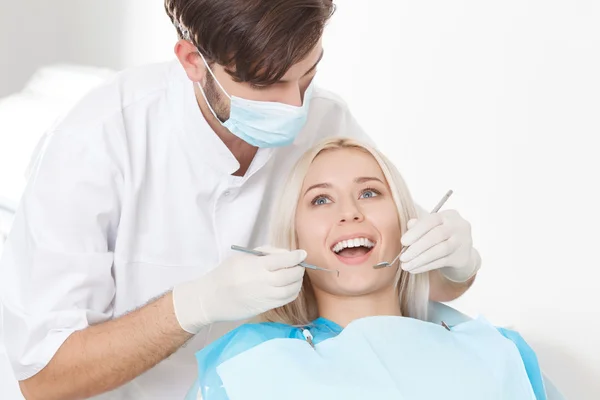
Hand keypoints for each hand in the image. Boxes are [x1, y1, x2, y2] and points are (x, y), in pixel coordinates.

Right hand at [173, 246, 306, 333]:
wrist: (211, 298)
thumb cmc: (226, 273)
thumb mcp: (242, 257)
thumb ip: (265, 253)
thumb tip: (287, 254)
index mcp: (256, 266)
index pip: (284, 260)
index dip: (296, 256)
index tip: (302, 253)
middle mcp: (262, 282)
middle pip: (290, 275)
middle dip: (299, 269)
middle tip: (299, 265)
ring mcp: (264, 297)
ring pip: (291, 290)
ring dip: (297, 282)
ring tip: (295, 276)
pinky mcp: (264, 308)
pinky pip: (285, 300)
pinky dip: (292, 293)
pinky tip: (290, 288)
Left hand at [399, 210, 478, 281]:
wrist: (460, 252)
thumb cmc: (440, 236)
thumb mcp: (431, 227)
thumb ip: (419, 224)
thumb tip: (409, 225)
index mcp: (449, 215)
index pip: (432, 220)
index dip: (416, 231)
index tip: (403, 241)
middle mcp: (458, 226)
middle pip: (436, 236)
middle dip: (417, 247)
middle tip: (403, 257)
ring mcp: (462, 242)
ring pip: (440, 251)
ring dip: (420, 259)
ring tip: (406, 265)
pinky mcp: (461, 258)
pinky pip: (441, 262)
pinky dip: (425, 266)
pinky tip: (414, 269)